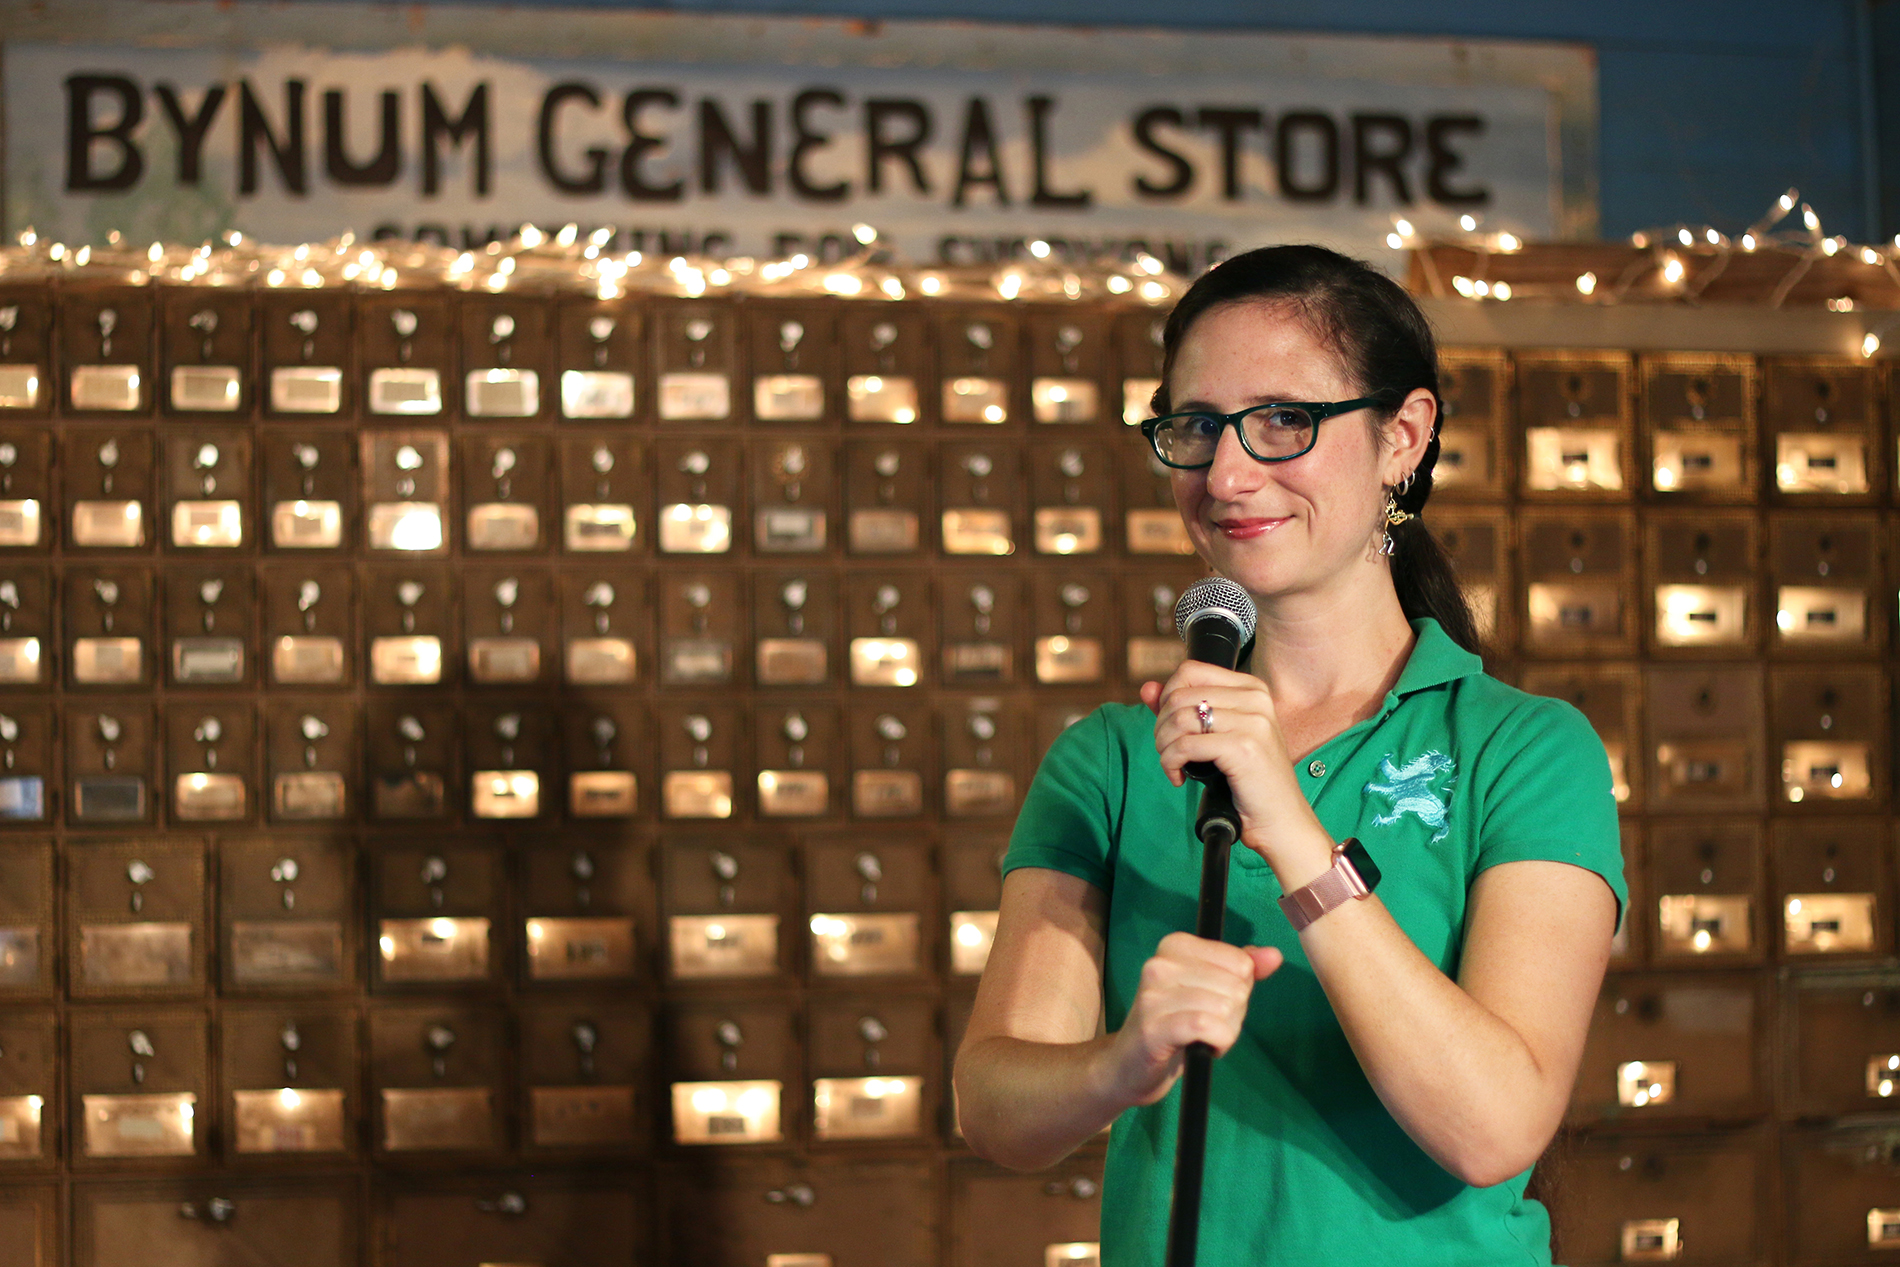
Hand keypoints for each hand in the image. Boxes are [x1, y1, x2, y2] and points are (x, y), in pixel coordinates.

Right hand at [1104, 932, 1282, 1106]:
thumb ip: (1242, 970)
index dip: (1237, 990)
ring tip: (1200, 1037)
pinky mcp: (1154, 1027)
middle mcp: (1160, 964)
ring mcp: (1153, 995)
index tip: (1212, 1002)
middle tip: (1205, 1025)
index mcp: (1175, 946)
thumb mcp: (1211, 990)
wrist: (1130, 1065)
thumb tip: (1273, 956)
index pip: (1240, 962)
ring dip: (1225, 1032)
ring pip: (1225, 1007)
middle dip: (1232, 1014)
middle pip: (1235, 987)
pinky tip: (1203, 1047)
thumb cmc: (1176, 1024)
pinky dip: (1218, 1042)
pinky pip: (1207, 1026)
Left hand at [1141, 663, 1316, 863]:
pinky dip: (1171, 763)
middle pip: (1180, 695)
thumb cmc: (1249, 779)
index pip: (1190, 671)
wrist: (1281, 820)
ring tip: (1173, 763)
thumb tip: (1146, 689)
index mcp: (1252, 688)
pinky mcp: (1244, 748)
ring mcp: (1253, 722)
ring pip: (1179, 719)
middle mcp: (1255, 699)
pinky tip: (1180, 777)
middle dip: (1162, 726)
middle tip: (1168, 751)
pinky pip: (1185, 746)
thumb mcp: (1216, 736)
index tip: (1171, 726)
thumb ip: (1181, 710)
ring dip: (1164, 746)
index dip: (1167, 697)